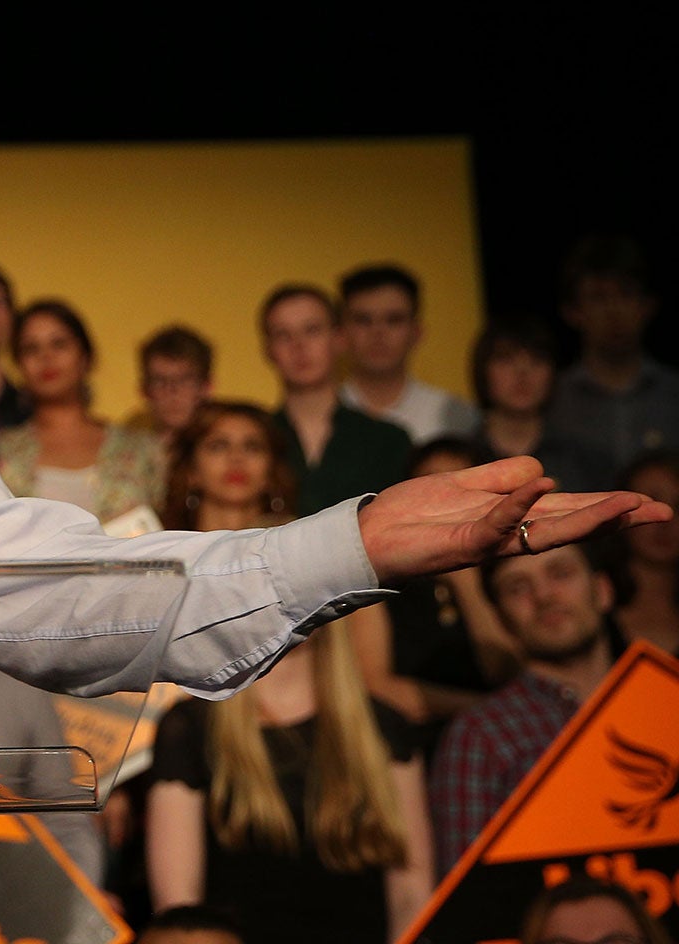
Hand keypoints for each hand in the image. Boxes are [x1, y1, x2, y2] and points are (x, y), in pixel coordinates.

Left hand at [357, 456, 671, 582]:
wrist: (367, 536)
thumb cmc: (410, 513)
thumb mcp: (461, 485)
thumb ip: (501, 480)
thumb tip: (545, 473)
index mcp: (510, 517)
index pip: (567, 510)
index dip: (605, 506)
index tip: (645, 502)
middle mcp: (508, 533)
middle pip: (571, 524)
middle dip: (614, 517)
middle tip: (659, 511)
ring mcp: (489, 541)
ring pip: (548, 530)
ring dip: (586, 516)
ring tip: (625, 504)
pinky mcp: (463, 543)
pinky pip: (497, 523)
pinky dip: (520, 504)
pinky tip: (545, 486)